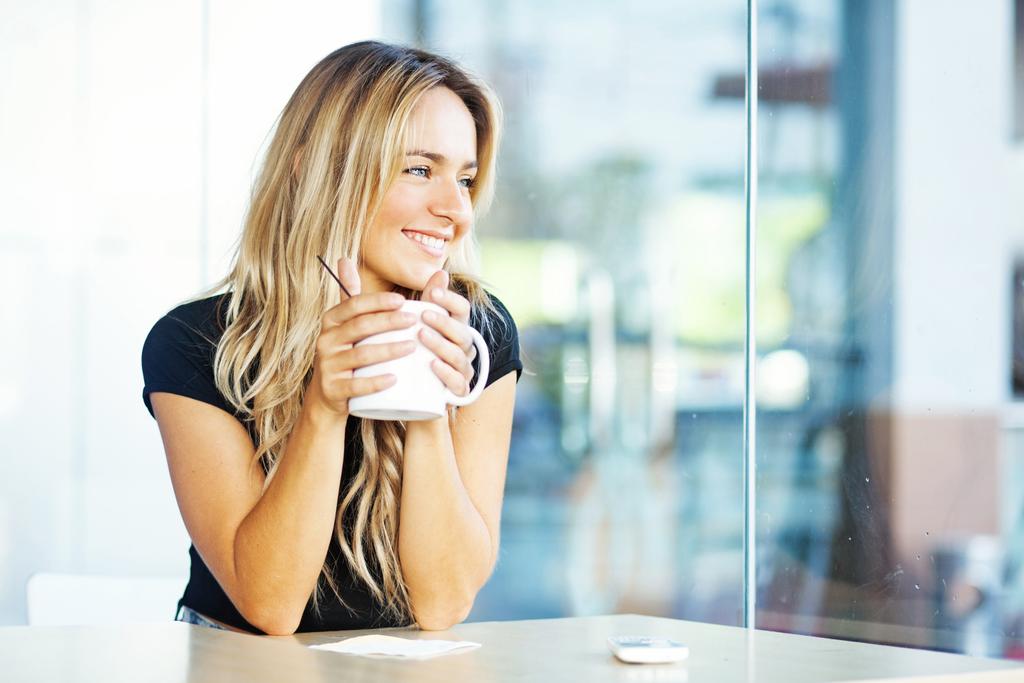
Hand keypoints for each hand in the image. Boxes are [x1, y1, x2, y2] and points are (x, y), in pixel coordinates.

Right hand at [307, 258, 415, 417]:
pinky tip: (396, 378)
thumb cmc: (346, 350)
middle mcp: (326, 340)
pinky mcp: (334, 389)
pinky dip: (376, 382)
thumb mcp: (345, 322)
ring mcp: (328, 366)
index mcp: (331, 321)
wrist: (329, 394)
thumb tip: (344, 258)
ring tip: (412, 346)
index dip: (377, 301)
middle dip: (388, 322)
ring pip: (361, 355)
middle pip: (360, 327)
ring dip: (388, 350)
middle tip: (414, 320)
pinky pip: (356, 386)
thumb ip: (350, 293)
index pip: (353, 305)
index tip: (402, 300)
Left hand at [419, 270, 476, 397]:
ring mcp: (463, 369)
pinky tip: (432, 365)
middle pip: (462, 332)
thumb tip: (439, 271)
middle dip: (444, 322)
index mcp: (457, 328)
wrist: (419, 391)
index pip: (462, 309)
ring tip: (421, 336)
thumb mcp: (423, 323)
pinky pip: (458, 382)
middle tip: (424, 314)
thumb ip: (431, 299)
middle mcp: (464, 347)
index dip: (450, 300)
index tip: (433, 292)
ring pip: (459, 356)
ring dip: (441, 345)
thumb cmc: (421, 350)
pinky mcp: (458, 390)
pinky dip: (447, 373)